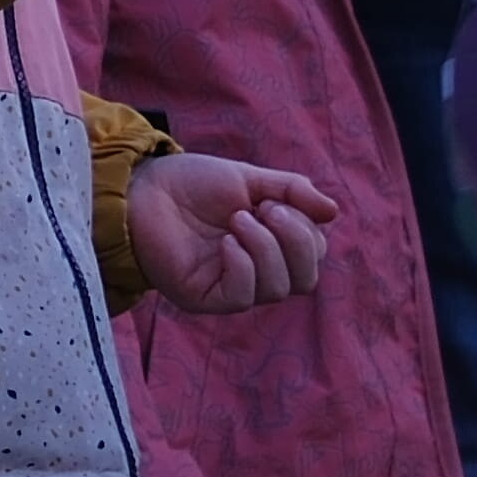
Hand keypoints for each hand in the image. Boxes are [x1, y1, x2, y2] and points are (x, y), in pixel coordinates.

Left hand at [126, 152, 332, 312]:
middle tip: (266, 210)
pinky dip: (244, 266)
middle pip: (305, 279)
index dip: (307, 229)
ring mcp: (232, 287)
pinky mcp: (205, 298)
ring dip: (266, 248)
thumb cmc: (193, 184)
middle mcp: (257, 270)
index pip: (314, 254)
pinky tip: (226, 243)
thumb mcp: (250, 178)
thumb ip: (292, 191)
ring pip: (278, 289)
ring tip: (238, 219)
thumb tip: (333, 212)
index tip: (276, 200)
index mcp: (272, 243)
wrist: (143, 188)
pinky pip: (243, 297)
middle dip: (296, 241)